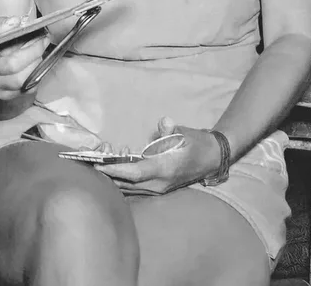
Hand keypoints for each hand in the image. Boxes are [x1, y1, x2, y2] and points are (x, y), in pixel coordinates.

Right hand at [0, 16, 49, 101]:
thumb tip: (16, 22)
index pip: (8, 55)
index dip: (29, 47)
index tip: (40, 35)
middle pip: (16, 68)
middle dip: (35, 54)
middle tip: (43, 41)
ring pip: (22, 81)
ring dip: (36, 65)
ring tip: (39, 52)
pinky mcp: (5, 95)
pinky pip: (25, 89)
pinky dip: (34, 76)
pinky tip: (35, 64)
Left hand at [94, 117, 223, 195]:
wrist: (212, 158)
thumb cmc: (196, 143)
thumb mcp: (184, 133)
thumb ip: (170, 129)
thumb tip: (164, 121)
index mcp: (164, 170)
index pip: (133, 174)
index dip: (114, 170)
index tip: (98, 164)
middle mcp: (158, 184)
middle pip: (126, 184)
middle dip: (109, 172)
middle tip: (98, 156)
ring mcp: (158, 189)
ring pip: (128, 188)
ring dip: (115, 175)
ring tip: (107, 157)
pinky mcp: (157, 189)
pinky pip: (134, 187)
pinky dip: (123, 178)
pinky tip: (121, 162)